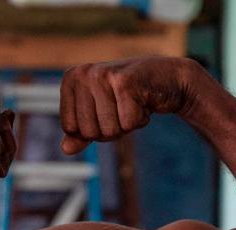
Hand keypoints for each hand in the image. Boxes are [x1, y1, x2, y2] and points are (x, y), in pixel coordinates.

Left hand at [59, 56, 201, 153]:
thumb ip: (80, 133)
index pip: (70, 128)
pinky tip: (144, 102)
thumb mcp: (100, 113)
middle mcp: (83, 74)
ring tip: (134, 103)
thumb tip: (65, 149)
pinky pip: (128, 124)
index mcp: (71, 79)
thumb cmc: (130, 96)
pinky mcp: (124, 82)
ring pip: (109, 130)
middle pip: (89, 132)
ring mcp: (103, 76)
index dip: (92, 130)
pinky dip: (140, 120)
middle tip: (123, 108)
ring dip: (126, 125)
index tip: (106, 111)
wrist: (169, 77)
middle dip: (111, 129)